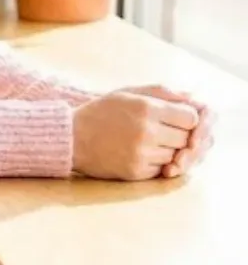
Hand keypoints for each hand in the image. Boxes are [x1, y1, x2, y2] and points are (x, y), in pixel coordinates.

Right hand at [71, 87, 200, 180]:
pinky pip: (160, 169)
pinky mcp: (134, 172)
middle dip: (178, 136)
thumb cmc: (102, 112)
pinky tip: (140, 154)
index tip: (176, 119)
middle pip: (186, 138)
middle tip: (162, 132)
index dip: (187, 119)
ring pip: (174, 156)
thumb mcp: (129, 93)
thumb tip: (193, 99)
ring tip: (148, 142)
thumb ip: (163, 92)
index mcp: (147, 108)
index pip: (191, 118)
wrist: (70, 138)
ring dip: (167, 151)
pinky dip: (155, 163)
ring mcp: (141, 154)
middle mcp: (146, 131)